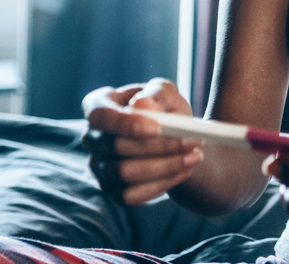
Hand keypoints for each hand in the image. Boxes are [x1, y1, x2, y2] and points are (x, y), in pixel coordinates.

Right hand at [82, 78, 202, 204]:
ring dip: (166, 165)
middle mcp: (93, 137)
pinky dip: (162, 184)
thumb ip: (156, 93)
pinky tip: (185, 171)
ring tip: (195, 155)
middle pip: (117, 146)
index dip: (124, 123)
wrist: (176, 136)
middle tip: (194, 141)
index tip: (156, 128)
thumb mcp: (166, 92)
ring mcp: (99, 166)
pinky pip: (131, 195)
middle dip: (159, 145)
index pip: (99, 115)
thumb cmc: (165, 108)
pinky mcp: (113, 190)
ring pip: (125, 173)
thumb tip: (142, 105)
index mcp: (99, 104)